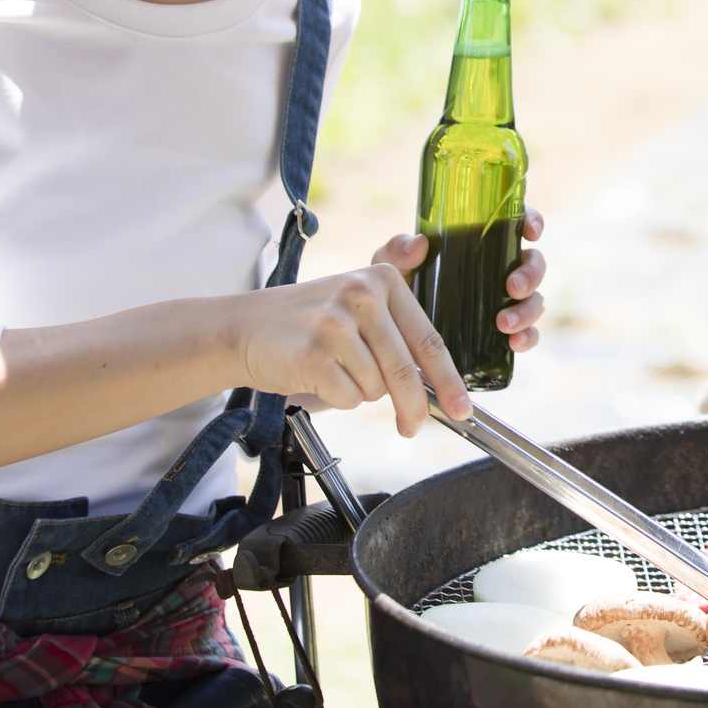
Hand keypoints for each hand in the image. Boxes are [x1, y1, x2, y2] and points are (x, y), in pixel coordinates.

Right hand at [235, 255, 467, 434]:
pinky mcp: (313, 354)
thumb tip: (439, 357)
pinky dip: (338, 399)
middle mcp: (361, 295)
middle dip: (414, 408)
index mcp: (382, 280)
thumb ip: (400, 326)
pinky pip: (348, 398)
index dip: (449, 380)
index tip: (462, 408)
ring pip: (375, 388)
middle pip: (406, 371)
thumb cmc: (310, 322)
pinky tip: (320, 378)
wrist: (245, 328)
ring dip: (361, 393)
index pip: (428, 339)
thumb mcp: (358, 304)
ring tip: (337, 372)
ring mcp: (336, 324)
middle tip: (412, 427)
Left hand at [386, 206, 547, 353]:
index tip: (530, 232)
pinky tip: (514, 343)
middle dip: (531, 275)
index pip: (515, 224)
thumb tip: (419, 243)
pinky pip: (528, 334)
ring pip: (535, 300)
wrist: (393, 337)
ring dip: (527, 310)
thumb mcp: (392, 267)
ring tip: (504, 324)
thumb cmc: (397, 289)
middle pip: (533, 263)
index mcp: (480, 243)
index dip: (532, 222)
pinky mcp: (504, 333)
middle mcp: (499, 270)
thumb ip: (398, 251)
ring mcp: (505, 302)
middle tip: (513, 288)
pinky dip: (528, 338)